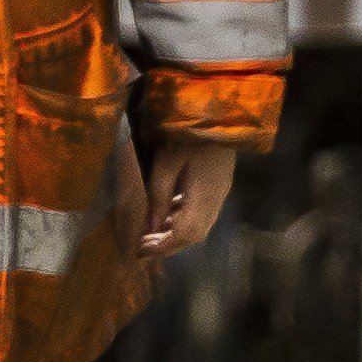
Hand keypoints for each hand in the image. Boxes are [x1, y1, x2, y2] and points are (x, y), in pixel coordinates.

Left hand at [137, 136, 238, 258]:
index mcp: (205, 195)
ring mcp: (220, 192)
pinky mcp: (218, 184)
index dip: (164, 246)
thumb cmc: (187, 133)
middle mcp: (217, 198)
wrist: (219, 111)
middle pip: (195, 234)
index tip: (141, 250)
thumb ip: (159, 194)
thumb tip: (150, 227)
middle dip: (168, 244)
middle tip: (142, 245)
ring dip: (175, 233)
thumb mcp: (166, 161)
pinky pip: (201, 212)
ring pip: (199, 225)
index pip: (187, 234)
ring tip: (149, 233)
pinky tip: (165, 214)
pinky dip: (182, 219)